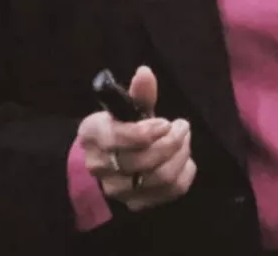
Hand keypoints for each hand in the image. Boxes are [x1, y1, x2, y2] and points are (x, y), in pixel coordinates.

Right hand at [75, 66, 195, 210]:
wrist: (104, 158)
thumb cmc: (118, 127)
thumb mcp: (124, 107)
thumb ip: (138, 93)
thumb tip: (146, 73)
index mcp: (92, 135)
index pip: (118, 139)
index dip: (146, 131)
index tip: (165, 122)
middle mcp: (100, 166)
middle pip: (143, 161)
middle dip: (171, 141)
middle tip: (183, 126)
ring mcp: (118, 189)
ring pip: (160, 177)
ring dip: (181, 155)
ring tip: (184, 139)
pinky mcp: (136, 203)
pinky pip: (170, 192)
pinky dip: (185, 173)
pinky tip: (184, 158)